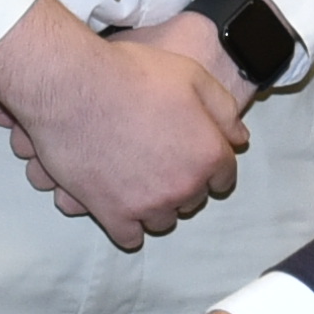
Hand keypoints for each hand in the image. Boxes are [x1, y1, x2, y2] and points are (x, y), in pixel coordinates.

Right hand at [0, 0, 247, 252]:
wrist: (74, 88)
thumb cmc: (133, 74)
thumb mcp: (192, 76)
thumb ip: (223, 109)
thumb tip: (240, 138)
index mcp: (209, 154)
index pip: (223, 177)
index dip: (209, 164)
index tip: (191, 155)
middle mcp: (185, 187)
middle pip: (192, 200)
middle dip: (181, 183)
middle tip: (157, 159)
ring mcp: (148, 205)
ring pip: (162, 221)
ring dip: (155, 205)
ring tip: (136, 180)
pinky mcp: (113, 214)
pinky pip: (129, 238)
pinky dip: (127, 225)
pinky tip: (119, 206)